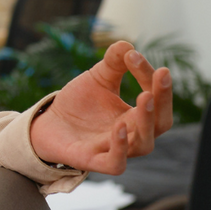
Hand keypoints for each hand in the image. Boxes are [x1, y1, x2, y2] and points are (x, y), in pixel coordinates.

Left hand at [27, 40, 172, 174]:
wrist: (47, 124)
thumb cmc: (79, 103)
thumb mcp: (98, 78)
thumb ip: (113, 62)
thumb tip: (127, 45)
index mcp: (137, 115)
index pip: (155, 97)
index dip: (149, 76)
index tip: (133, 55)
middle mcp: (132, 135)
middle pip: (160, 123)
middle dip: (163, 98)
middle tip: (161, 74)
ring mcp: (113, 149)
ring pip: (144, 144)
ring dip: (147, 121)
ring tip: (144, 96)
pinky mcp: (93, 161)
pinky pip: (116, 163)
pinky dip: (121, 148)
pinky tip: (119, 126)